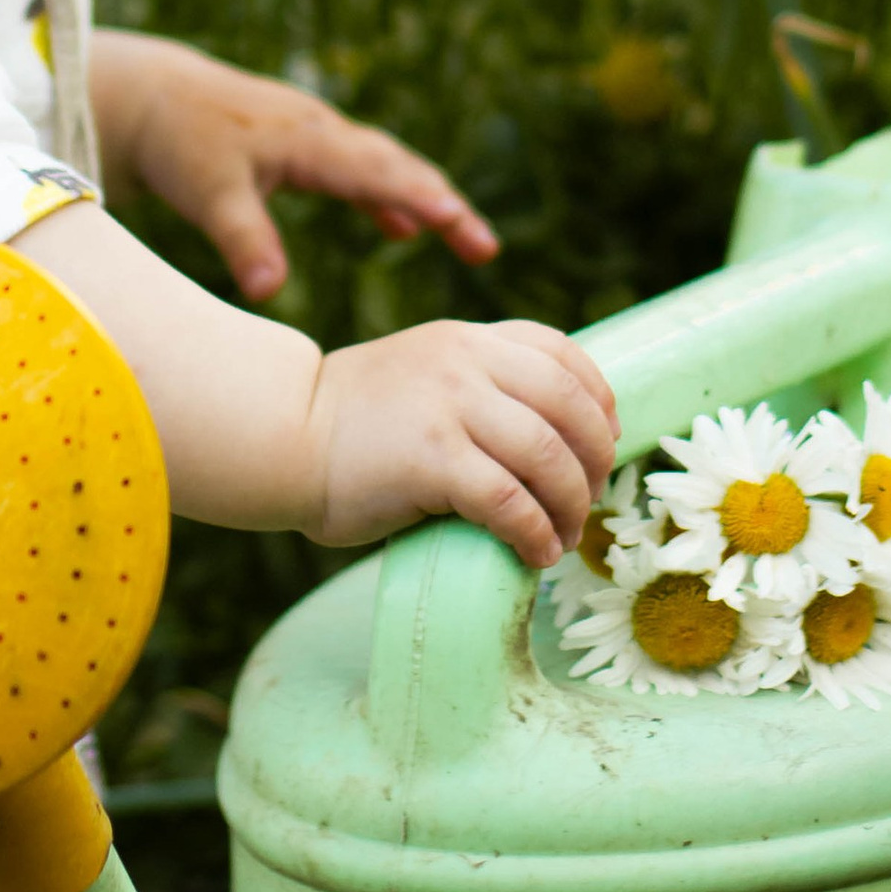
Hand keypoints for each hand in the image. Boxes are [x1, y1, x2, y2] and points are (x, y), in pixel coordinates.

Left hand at [87, 29, 497, 303]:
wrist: (150, 95)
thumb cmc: (179, 141)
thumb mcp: (207, 193)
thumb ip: (242, 239)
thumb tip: (270, 292)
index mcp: (308, 140)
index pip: (379, 173)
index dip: (423, 200)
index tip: (464, 226)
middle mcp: (322, 132)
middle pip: (398, 167)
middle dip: (445, 205)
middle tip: (485, 249)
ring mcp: (315, 136)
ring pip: (385, 167)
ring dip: (425, 200)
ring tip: (468, 241)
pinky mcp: (302, 146)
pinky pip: (359, 171)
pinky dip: (386, 197)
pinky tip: (399, 228)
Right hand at [302, 321, 617, 567]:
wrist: (285, 433)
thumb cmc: (356, 419)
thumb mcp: (425, 372)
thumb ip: (479, 383)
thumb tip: (552, 440)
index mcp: (470, 338)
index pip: (563, 354)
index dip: (598, 400)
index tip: (605, 440)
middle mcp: (468, 362)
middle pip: (570, 408)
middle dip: (594, 461)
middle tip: (588, 502)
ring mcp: (451, 407)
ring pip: (548, 457)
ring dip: (571, 506)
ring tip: (565, 537)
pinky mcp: (433, 459)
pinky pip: (510, 502)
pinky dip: (535, 533)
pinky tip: (535, 553)